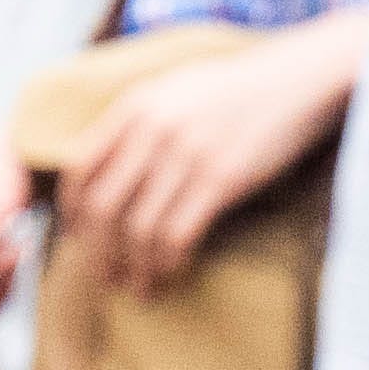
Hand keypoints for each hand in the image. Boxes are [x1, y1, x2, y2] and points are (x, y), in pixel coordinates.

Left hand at [54, 24, 357, 288]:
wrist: (296, 81)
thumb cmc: (236, 90)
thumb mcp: (175, 90)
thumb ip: (137, 122)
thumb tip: (105, 170)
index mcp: (134, 108)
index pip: (79, 169)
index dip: (73, 213)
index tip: (79, 239)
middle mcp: (152, 131)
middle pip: (103, 207)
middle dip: (98, 253)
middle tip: (105, 277)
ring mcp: (186, 155)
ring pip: (138, 229)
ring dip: (133, 267)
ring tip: (138, 288)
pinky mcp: (220, 179)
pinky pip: (177, 234)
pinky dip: (167, 263)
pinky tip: (169, 274)